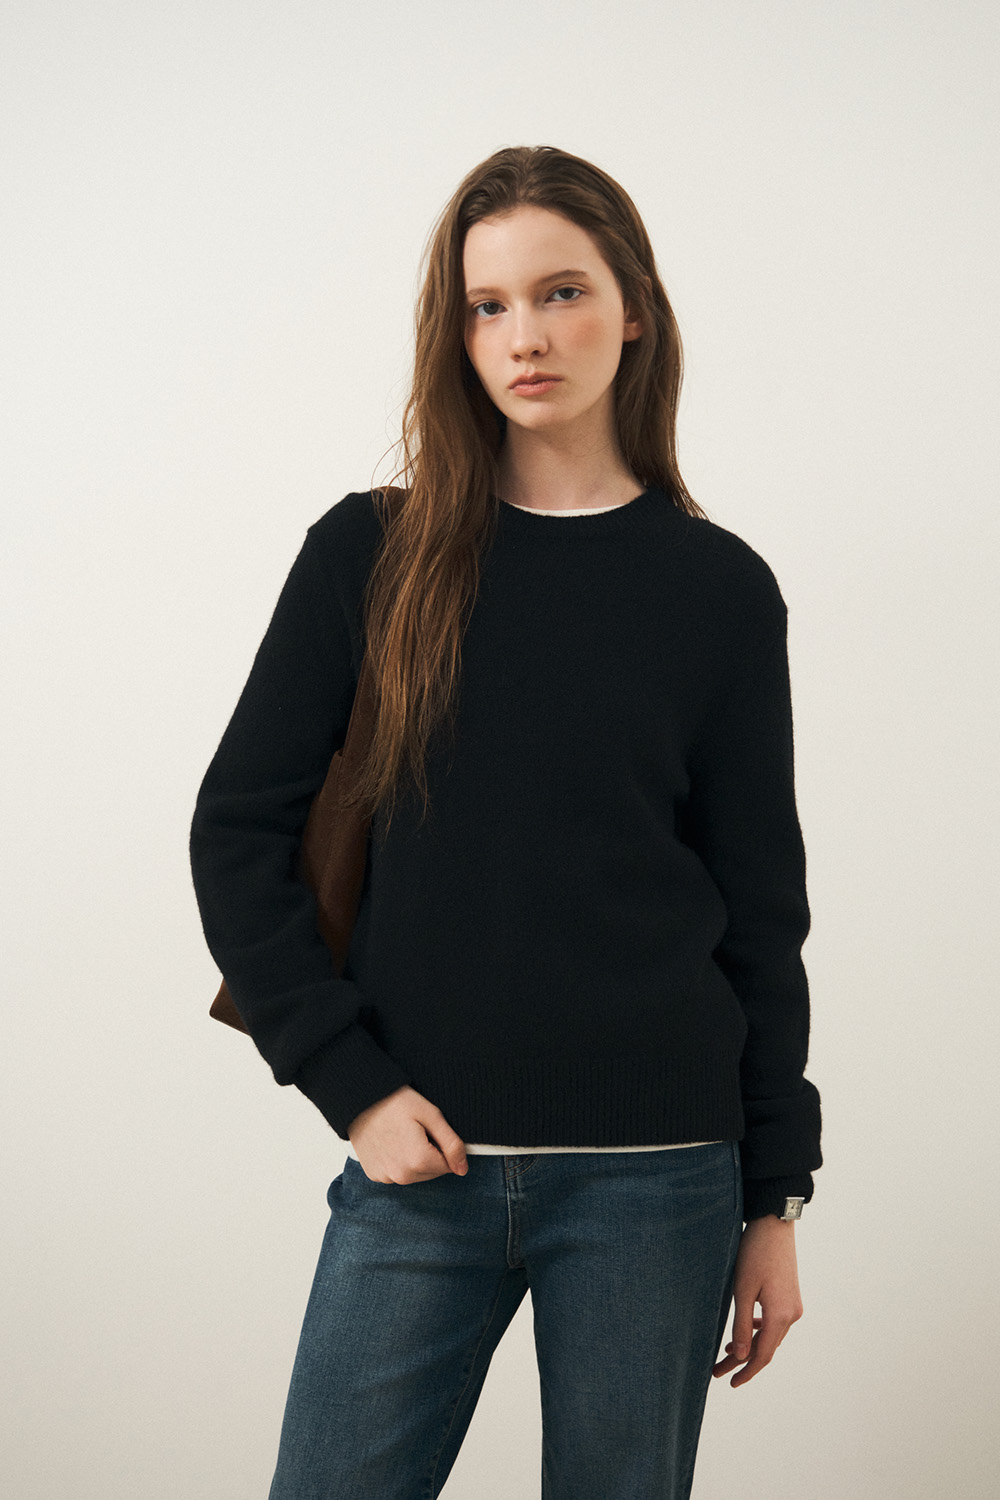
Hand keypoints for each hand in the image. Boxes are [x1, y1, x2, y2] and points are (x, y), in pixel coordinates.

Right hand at [347, 1085, 468, 1183]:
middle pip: (432, 1172)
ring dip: (414, 1160)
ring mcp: (386, 1177)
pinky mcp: (374, 1175)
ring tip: (402, 1136)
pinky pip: (396, 1174)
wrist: (360, 1100)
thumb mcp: (431, 1115)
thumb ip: (451, 1144)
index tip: (428, 1129)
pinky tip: (391, 1143)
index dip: (442, 1145)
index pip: (448, 1165)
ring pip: (415, 1175)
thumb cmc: (397, 1103)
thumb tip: (463, 1169)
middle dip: (430, 1154)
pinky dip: (398, 1162)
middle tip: (415, 1131)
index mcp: (419, 1160)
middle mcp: (402, 1176)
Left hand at [712, 1215, 802, 1387]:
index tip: (730, 1383)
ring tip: (727, 1352)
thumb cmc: (755, 1254)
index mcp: (781, 1316)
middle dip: (743, 1361)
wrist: (774, 1225)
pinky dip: (759, 1330)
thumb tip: (741, 1357)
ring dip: (750, 1345)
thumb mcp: (742, 1290)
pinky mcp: (790, 1296)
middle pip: (766, 1348)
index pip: (762, 1355)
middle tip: (718, 1371)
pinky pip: (775, 1323)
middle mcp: (792, 1314)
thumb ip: (742, 1325)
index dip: (746, 1372)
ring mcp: (793, 1305)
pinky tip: (746, 1329)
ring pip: (771, 1336)